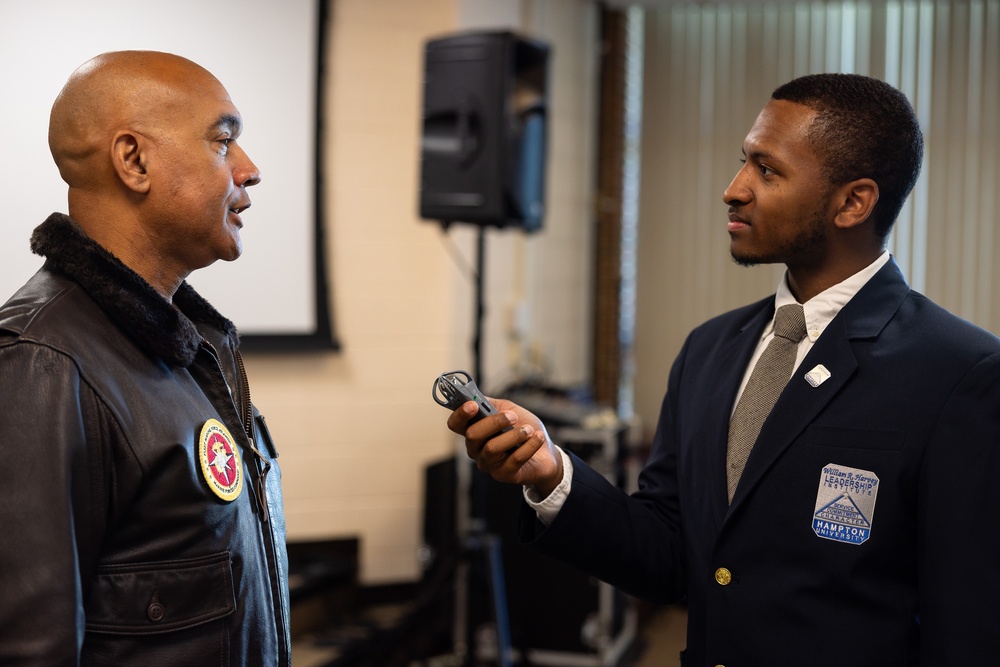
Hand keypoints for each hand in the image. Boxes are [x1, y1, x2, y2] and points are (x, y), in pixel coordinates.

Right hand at [447, 397, 563, 497]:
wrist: (546, 452)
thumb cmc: (524, 428)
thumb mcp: (508, 409)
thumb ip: (491, 404)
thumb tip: (476, 398)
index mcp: (473, 430)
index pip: (455, 424)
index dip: (460, 414)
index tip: (473, 404)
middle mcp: (476, 449)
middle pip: (472, 435)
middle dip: (494, 423)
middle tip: (512, 416)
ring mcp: (488, 464)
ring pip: (492, 448)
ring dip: (513, 436)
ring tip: (529, 430)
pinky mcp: (503, 474)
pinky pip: (514, 460)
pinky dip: (528, 446)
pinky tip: (537, 438)